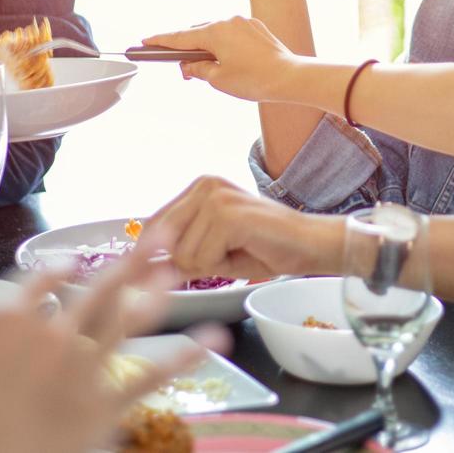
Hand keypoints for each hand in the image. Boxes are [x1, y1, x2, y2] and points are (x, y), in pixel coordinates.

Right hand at [0, 253, 227, 452]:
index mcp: (5, 322)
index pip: (39, 284)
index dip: (59, 271)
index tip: (72, 261)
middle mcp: (51, 334)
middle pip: (97, 288)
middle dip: (130, 258)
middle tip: (162, 233)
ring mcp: (82, 367)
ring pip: (128, 319)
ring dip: (158, 293)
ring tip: (182, 270)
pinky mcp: (106, 403)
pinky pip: (153, 375)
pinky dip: (188, 357)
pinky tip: (216, 340)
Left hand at [140, 175, 342, 280]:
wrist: (310, 244)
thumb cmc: (266, 247)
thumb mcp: (213, 247)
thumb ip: (181, 250)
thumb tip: (143, 265)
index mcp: (199, 187)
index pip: (154, 224)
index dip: (157, 252)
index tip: (161, 269)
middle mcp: (204, 185)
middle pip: (165, 242)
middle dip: (189, 262)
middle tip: (224, 256)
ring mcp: (216, 197)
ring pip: (183, 255)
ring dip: (210, 265)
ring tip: (239, 251)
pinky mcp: (228, 215)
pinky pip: (203, 259)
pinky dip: (223, 266)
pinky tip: (247, 251)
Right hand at [143, 16, 302, 103]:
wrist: (289, 77)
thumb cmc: (254, 80)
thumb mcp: (218, 79)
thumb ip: (198, 69)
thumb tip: (190, 65)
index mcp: (214, 32)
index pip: (180, 37)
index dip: (161, 41)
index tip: (145, 42)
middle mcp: (228, 21)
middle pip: (198, 33)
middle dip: (188, 49)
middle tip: (184, 69)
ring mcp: (243, 22)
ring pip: (216, 31)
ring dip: (207, 46)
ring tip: (205, 66)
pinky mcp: (256, 27)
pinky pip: (232, 32)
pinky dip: (224, 43)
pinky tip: (226, 59)